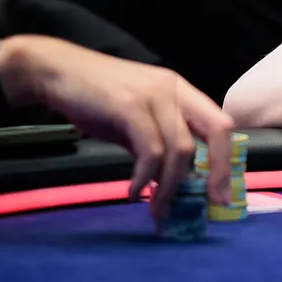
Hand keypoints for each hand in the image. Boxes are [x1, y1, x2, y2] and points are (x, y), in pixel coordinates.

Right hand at [0, 36, 234, 218]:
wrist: (56, 71)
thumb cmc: (96, 98)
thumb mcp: (135, 120)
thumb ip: (156, 144)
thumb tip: (169, 182)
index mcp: (182, 92)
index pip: (220, 124)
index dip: (226, 159)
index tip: (222, 194)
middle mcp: (175, 90)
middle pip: (216, 131)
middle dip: (217, 172)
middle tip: (209, 205)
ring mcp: (154, 96)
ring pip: (180, 149)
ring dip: (170, 187)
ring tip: (157, 210)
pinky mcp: (130, 106)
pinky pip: (150, 151)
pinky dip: (145, 178)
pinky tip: (134, 192)